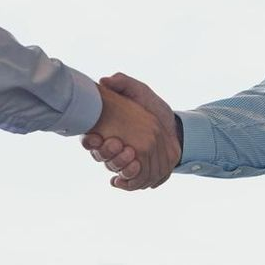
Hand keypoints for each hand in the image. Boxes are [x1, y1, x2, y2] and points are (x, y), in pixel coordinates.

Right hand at [83, 73, 178, 190]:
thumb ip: (123, 83)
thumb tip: (105, 81)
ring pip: (115, 170)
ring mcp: (124, 162)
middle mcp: (112, 149)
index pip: (90, 140)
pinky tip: (128, 179)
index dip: (89, 141)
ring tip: (133, 160)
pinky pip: (130, 182)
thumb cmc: (153, 107)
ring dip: (120, 167)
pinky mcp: (139, 172)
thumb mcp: (139, 91)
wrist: (175, 127)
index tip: (96, 138)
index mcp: (107, 131)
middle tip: (118, 144)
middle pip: (101, 157)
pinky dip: (129, 183)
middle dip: (107, 154)